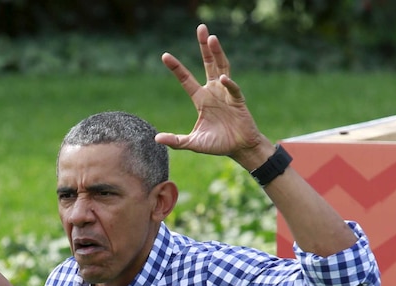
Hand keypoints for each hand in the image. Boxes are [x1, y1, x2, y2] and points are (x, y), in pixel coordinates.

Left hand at [154, 23, 268, 161]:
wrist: (239, 148)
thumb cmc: (217, 144)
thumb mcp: (193, 143)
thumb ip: (176, 140)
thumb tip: (156, 138)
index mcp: (201, 99)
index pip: (186, 79)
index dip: (176, 67)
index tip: (164, 55)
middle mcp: (213, 91)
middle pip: (208, 63)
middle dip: (204, 46)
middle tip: (201, 28)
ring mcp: (226, 94)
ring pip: (222, 67)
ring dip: (217, 53)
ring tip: (212, 38)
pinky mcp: (238, 101)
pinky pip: (233, 89)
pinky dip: (229, 84)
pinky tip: (223, 78)